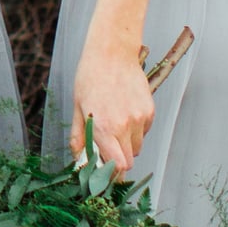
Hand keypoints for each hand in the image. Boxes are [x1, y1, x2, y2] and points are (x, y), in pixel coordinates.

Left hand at [69, 36, 153, 176]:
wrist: (112, 52)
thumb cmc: (90, 77)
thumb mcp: (77, 107)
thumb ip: (79, 137)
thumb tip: (78, 159)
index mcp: (105, 127)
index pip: (117, 166)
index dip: (112, 174)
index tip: (105, 174)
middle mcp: (125, 125)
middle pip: (129, 161)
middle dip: (119, 161)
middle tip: (108, 150)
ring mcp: (140, 118)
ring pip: (137, 146)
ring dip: (127, 144)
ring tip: (115, 125)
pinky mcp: (150, 110)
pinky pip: (145, 131)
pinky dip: (136, 130)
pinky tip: (125, 113)